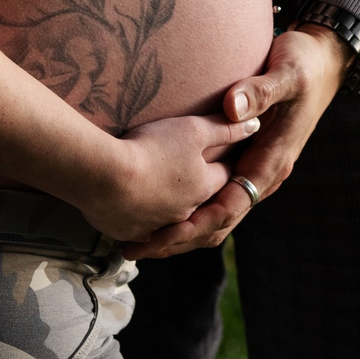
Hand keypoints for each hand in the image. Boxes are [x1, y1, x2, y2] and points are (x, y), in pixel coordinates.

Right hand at [73, 111, 260, 241]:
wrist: (105, 178)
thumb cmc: (152, 149)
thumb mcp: (192, 130)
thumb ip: (223, 128)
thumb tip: (254, 126)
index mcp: (203, 186)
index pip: (225, 175)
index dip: (227, 162)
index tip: (227, 155)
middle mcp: (186, 211)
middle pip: (200, 201)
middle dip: (200, 191)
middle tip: (194, 180)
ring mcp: (157, 225)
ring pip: (171, 220)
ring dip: (172, 212)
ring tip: (164, 200)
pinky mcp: (130, 233)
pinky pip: (142, 231)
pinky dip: (143, 224)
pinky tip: (135, 214)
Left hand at [124, 24, 347, 258]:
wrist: (324, 62)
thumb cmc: (305, 65)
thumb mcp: (287, 74)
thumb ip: (260, 91)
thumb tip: (231, 109)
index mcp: (273, 160)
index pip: (231, 205)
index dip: (197, 223)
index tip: (165, 234)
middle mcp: (263, 173)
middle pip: (220, 221)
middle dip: (182, 237)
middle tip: (139, 248)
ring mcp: (254, 169)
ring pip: (216, 214)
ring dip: (183, 229)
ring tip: (141, 241)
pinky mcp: (245, 161)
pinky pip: (216, 195)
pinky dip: (190, 209)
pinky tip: (159, 213)